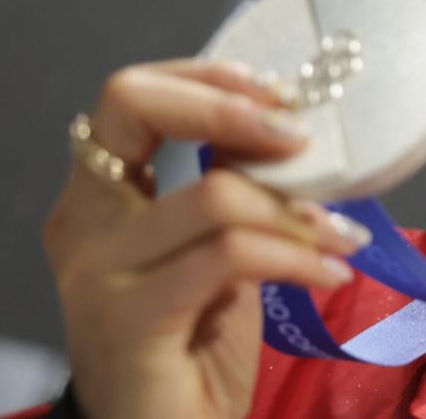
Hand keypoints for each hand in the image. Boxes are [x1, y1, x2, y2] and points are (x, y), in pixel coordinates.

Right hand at [42, 59, 371, 418]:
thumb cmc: (196, 347)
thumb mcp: (217, 252)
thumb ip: (233, 192)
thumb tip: (296, 135)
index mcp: (97, 198)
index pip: (129, 96)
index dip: (204, 78)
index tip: (277, 93)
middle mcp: (82, 223)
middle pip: (137, 106)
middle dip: (233, 108)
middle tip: (304, 139)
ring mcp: (96, 270)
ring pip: (214, 192)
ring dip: (297, 210)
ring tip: (343, 236)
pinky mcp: (127, 316)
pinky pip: (230, 253)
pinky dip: (297, 255)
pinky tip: (332, 270)